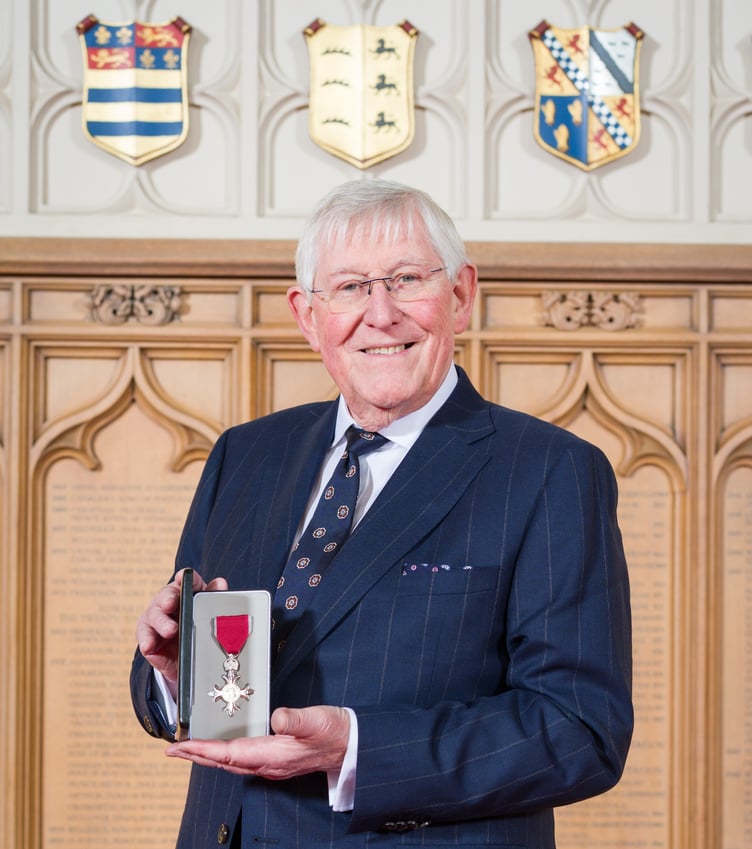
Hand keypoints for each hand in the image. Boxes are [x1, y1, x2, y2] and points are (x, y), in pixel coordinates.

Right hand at [135, 568, 227, 695]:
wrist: (187, 652)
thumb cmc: (196, 623)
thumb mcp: (206, 610)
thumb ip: (213, 596)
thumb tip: (220, 583)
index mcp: (184, 590)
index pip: (184, 579)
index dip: (184, 577)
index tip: (184, 577)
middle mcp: (167, 600)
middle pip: (166, 595)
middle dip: (168, 598)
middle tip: (171, 604)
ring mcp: (155, 617)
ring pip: (155, 616)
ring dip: (162, 623)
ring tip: (171, 631)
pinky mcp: (146, 635)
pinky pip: (145, 637)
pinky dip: (147, 641)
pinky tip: (149, 646)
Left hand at [164, 705, 350, 778]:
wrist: (351, 746)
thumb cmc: (334, 733)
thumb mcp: (317, 721)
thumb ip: (296, 720)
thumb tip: (277, 718)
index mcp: (273, 755)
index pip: (229, 755)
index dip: (202, 751)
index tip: (180, 747)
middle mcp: (268, 764)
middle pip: (223, 763)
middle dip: (197, 756)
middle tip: (173, 749)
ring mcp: (272, 764)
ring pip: (231, 764)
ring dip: (208, 757)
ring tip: (189, 749)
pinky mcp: (277, 759)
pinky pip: (242, 760)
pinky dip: (224, 755)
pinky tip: (222, 750)